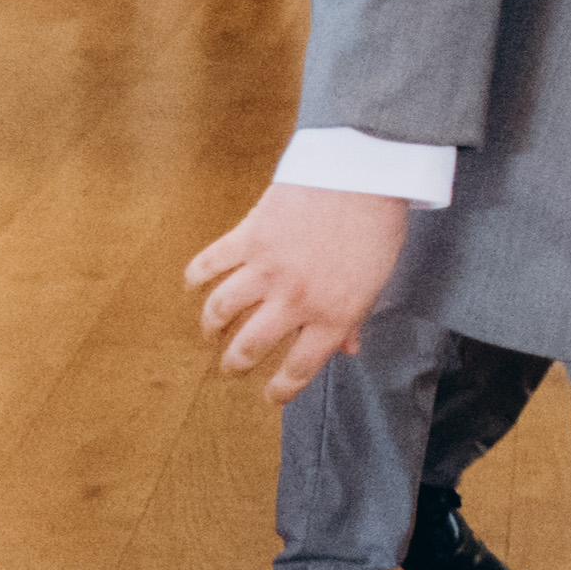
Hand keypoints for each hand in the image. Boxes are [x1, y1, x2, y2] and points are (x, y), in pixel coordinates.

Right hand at [187, 182, 410, 399]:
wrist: (363, 174)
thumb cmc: (378, 227)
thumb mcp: (376, 281)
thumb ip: (355, 317)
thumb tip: (347, 349)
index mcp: (334, 317)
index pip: (299, 369)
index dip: (281, 390)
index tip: (271, 396)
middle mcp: (295, 302)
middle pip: (250, 347)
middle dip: (236, 364)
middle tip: (231, 366)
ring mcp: (267, 270)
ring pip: (221, 311)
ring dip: (211, 327)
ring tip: (211, 333)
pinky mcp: (248, 238)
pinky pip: (210, 263)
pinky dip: (195, 276)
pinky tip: (192, 285)